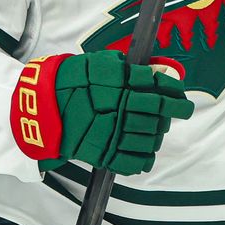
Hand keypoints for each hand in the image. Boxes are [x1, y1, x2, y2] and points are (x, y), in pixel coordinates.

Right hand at [10, 50, 194, 175]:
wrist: (40, 105)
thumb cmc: (71, 80)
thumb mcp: (101, 63)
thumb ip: (129, 67)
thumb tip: (159, 70)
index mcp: (120, 83)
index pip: (158, 87)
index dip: (174, 90)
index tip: (181, 92)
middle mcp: (119, 107)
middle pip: (159, 111)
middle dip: (176, 110)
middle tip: (183, 110)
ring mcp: (112, 132)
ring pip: (149, 136)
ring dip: (159, 133)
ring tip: (158, 129)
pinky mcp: (102, 152)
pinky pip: (132, 161)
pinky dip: (143, 160)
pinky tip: (147, 154)